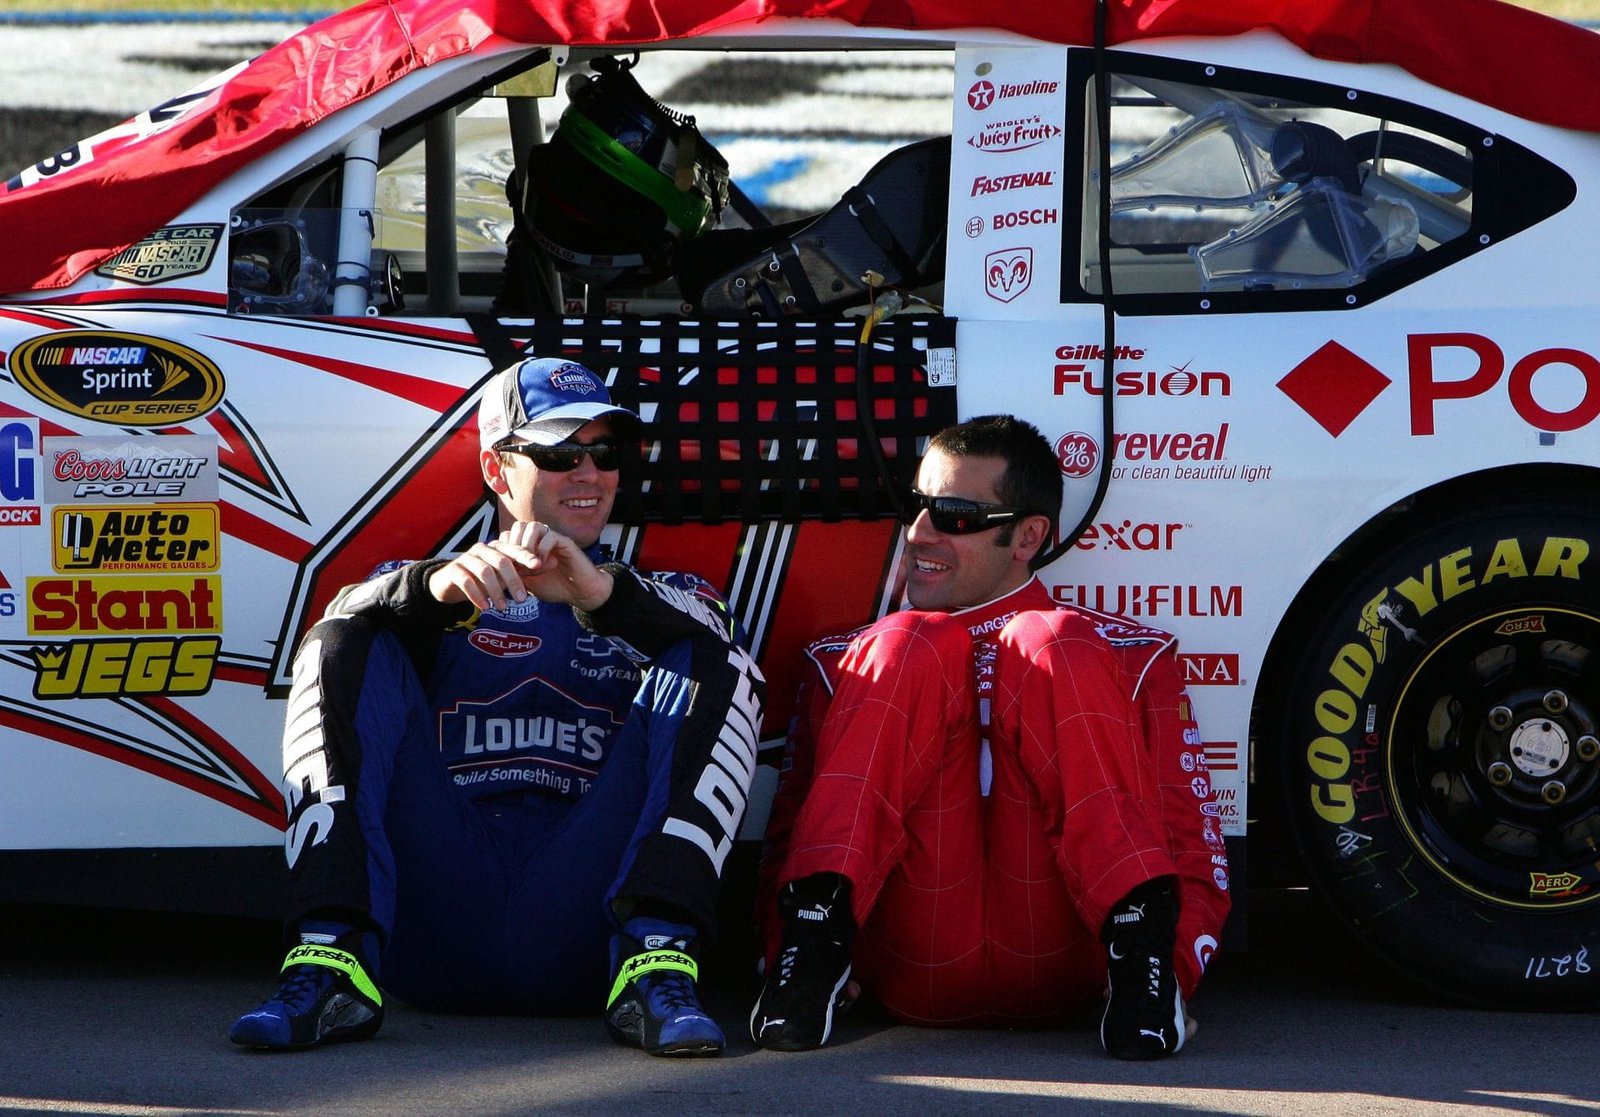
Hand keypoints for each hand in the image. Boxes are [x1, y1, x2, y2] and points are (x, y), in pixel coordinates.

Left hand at [427, 521, 613, 612]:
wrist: (581, 593)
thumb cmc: (556, 587)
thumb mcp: (528, 583)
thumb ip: (514, 574)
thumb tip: (493, 575)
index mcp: (530, 546)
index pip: (509, 536)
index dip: (504, 550)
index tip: (504, 570)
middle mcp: (540, 539)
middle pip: (518, 526)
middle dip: (513, 545)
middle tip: (515, 565)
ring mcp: (553, 539)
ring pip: (533, 527)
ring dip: (526, 545)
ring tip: (528, 564)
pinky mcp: (566, 543)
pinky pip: (550, 536)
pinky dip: (542, 549)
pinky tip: (541, 564)